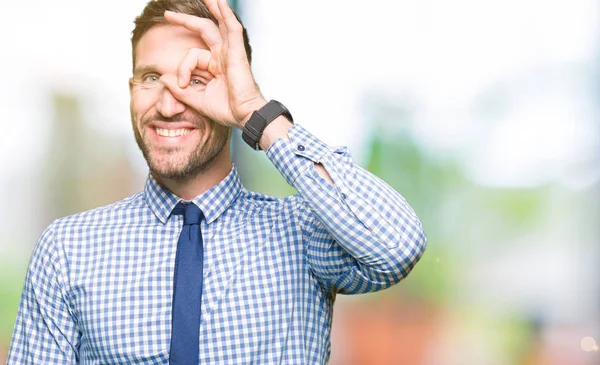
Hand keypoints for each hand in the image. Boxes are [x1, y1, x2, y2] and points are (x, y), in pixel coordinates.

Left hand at [161, 0, 265, 128]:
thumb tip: (163, 78)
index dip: (182, 68)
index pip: (191, 56)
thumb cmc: (227, 110)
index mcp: (215, 65)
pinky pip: (232, 28)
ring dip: (212, 7)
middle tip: (167, 14)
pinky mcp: (237, 53)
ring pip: (219, 23)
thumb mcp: (197, 99)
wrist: (244, 116)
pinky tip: (220, 3)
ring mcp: (230, 52)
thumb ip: (180, 90)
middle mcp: (222, 56)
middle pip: (204, 29)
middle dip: (186, 20)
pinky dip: (226, 14)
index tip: (180, 84)